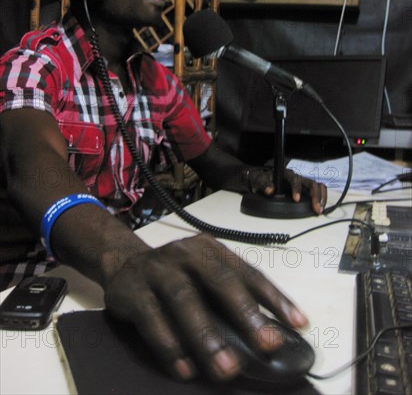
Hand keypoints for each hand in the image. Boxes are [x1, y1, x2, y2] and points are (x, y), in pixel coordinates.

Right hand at [104, 234, 307, 381]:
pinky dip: (170, 345)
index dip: (274, 297)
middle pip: (218, 280)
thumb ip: (229, 295)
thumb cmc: (175, 273)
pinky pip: (152, 318)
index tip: (299, 324)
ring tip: (227, 368)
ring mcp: (158, 269)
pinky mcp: (134, 290)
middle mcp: (185, 254)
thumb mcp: (203, 274)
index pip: (247, 271)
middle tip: (267, 345)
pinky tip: (185, 369)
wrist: (124, 263)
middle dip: (245, 313)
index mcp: (209, 248)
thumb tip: (268, 332)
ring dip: (207, 336)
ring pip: (185, 300)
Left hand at [245, 167, 326, 213]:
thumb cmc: (262, 179)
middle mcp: (296, 177)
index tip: (296, 199)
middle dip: (315, 195)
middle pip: (310, 182)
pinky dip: (320, 197)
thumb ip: (264, 184)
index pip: (294, 179)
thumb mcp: (259, 180)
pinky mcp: (304, 190)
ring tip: (320, 209)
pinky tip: (320, 206)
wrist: (262, 180)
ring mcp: (301, 183)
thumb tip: (270, 190)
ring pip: (316, 186)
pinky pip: (316, 190)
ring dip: (320, 197)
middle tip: (316, 208)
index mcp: (286, 174)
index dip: (297, 189)